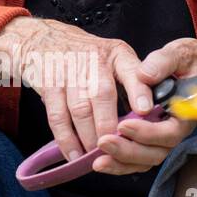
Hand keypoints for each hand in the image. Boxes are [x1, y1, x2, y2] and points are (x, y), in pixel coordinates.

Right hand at [0, 16, 155, 162]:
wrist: (46, 40)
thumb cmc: (90, 58)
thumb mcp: (116, 60)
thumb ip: (134, 86)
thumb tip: (150, 121)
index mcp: (118, 55)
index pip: (131, 70)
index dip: (138, 90)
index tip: (144, 110)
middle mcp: (94, 60)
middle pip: (102, 95)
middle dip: (108, 126)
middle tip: (116, 149)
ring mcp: (69, 71)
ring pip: (80, 109)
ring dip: (88, 137)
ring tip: (96, 157)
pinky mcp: (49, 84)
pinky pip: (57, 116)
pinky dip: (66, 139)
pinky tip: (75, 154)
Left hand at [92, 39, 196, 175]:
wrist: (194, 67)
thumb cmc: (188, 61)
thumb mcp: (179, 54)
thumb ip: (162, 62)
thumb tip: (144, 75)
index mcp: (187, 112)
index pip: (170, 132)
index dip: (147, 133)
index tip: (124, 125)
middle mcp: (176, 129)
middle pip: (156, 152)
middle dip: (129, 151)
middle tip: (103, 142)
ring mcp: (164, 137)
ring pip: (145, 159)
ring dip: (121, 162)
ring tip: (97, 160)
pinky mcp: (151, 139)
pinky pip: (137, 158)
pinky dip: (119, 163)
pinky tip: (100, 161)